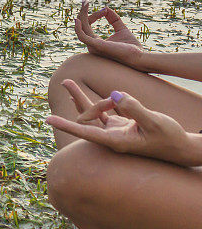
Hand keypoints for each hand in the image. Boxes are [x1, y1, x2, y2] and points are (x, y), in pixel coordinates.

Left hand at [46, 79, 201, 166]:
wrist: (181, 148)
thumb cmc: (169, 138)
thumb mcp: (154, 122)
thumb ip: (134, 108)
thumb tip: (115, 94)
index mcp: (115, 141)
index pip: (85, 132)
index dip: (66, 125)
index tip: (48, 119)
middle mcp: (111, 138)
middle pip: (86, 117)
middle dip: (78, 98)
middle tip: (66, 81)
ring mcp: (114, 131)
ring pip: (92, 112)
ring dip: (81, 97)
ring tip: (67, 82)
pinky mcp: (119, 126)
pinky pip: (102, 112)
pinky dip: (96, 101)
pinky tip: (82, 97)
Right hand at [74, 1, 143, 69]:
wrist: (139, 57)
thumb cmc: (131, 46)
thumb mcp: (121, 29)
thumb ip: (114, 19)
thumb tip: (106, 8)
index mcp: (96, 41)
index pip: (89, 25)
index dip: (95, 15)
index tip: (105, 9)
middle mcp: (92, 44)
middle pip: (83, 25)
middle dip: (83, 12)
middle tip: (85, 1)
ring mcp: (93, 46)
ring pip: (82, 28)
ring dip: (82, 15)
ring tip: (85, 3)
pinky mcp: (96, 46)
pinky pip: (82, 36)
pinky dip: (78, 28)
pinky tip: (78, 19)